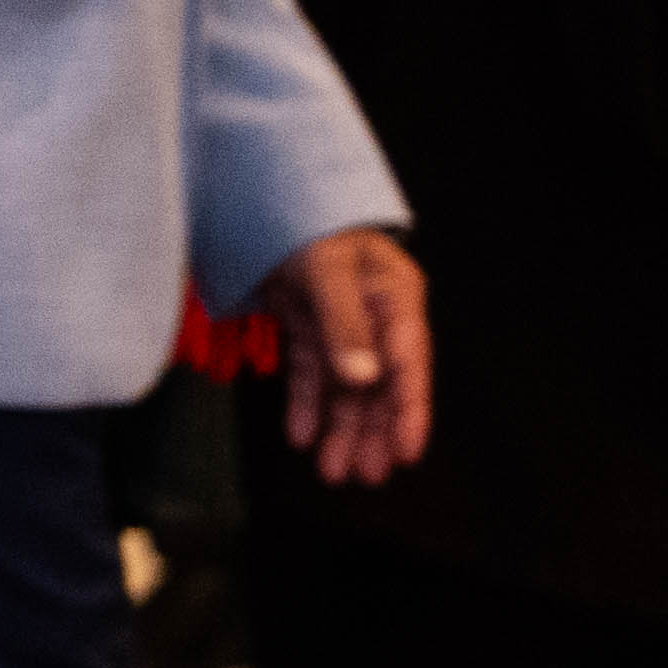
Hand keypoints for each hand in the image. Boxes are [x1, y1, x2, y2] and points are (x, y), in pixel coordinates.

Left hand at [262, 226, 430, 485]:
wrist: (257, 191)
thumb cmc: (304, 222)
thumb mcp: (325, 269)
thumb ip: (344, 324)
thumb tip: (362, 379)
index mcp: (395, 298)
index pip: (409, 364)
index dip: (410, 411)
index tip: (407, 451)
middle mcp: (374, 316)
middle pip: (379, 384)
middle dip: (372, 432)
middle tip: (365, 476)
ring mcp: (340, 322)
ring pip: (347, 386)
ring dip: (341, 428)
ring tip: (334, 472)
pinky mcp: (307, 324)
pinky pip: (312, 374)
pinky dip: (306, 405)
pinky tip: (300, 436)